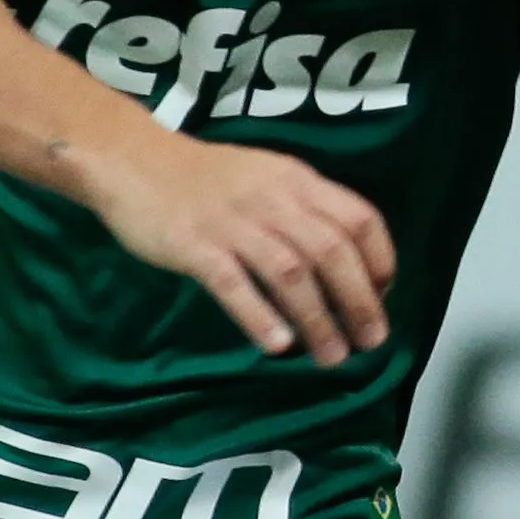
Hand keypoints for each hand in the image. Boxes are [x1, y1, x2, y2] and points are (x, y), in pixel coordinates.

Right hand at [84, 132, 396, 366]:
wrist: (136, 161)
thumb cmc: (210, 178)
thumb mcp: (269, 178)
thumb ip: (306, 211)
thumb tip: (349, 264)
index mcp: (297, 181)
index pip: (358, 217)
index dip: (379, 259)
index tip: (384, 296)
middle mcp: (273, 199)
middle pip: (331, 249)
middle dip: (358, 300)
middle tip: (371, 342)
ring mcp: (233, 222)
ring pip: (289, 272)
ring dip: (317, 318)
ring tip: (332, 357)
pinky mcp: (194, 245)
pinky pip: (233, 283)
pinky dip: (259, 315)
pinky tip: (278, 345)